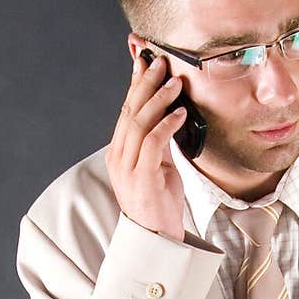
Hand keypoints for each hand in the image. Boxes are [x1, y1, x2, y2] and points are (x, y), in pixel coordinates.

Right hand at [105, 54, 187, 243]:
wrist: (157, 237)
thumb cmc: (159, 203)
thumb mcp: (160, 165)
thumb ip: (160, 141)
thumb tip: (170, 114)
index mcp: (120, 152)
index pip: (127, 111)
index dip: (135, 84)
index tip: (145, 62)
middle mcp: (119, 157)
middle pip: (130, 111)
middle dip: (145, 83)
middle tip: (160, 63)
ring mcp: (127, 168)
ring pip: (139, 123)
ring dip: (159, 99)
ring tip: (175, 83)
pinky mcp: (142, 178)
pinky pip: (153, 143)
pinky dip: (166, 124)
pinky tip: (180, 113)